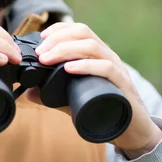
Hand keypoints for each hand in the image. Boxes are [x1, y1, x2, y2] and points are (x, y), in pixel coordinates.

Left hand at [29, 22, 161, 157]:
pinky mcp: (123, 85)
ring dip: (65, 49)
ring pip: (92, 46)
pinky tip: (69, 68)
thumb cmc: (105, 111)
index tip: (42, 38)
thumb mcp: (74, 100)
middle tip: (39, 54)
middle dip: (57, 39)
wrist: (133, 132)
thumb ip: (52, 96)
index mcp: (97, 55)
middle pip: (83, 33)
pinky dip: (86, 65)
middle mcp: (107, 56)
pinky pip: (106, 68)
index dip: (59, 29)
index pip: (78, 30)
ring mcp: (117, 69)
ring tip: (47, 59)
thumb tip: (28, 93)